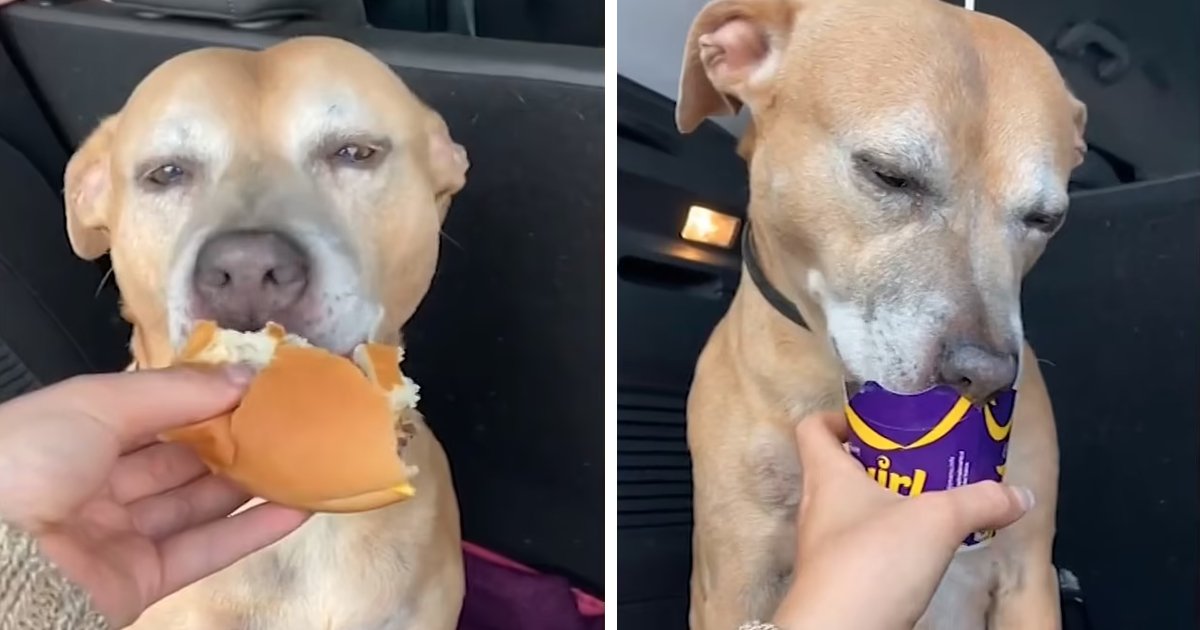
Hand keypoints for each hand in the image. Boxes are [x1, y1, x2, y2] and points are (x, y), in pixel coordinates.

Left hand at [0, 367, 310, 626]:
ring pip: (195, 504)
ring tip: (302, 459)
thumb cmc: (29, 462)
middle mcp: (94, 485)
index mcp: (72, 435)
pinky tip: (294, 508)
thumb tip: (244, 376)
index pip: (150, 413)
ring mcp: (118, 536)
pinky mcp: (141, 581)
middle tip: (286, 421)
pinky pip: (203, 551)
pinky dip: (251, 531)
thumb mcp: (98, 402)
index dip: (202, 399)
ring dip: (250, 483)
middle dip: (232, 439)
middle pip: (178, 459)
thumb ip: (177, 390)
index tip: (256, 386)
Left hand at [772, 412, 1033, 629]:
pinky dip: (888, 544)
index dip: (840, 417)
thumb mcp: (937, 520)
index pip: (813, 428)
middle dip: (879, 462)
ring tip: (930, 504)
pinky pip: (861, 549)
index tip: (877, 422)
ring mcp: (823, 547)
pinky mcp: (838, 580)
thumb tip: (1019, 495)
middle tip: (921, 461)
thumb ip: (979, 502)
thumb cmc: (872, 561)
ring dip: (885, 504)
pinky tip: (922, 551)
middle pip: (837, 468)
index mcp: (826, 475)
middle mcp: (817, 507)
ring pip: (851, 511)